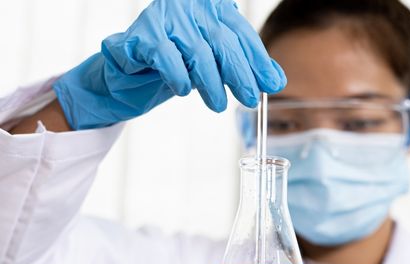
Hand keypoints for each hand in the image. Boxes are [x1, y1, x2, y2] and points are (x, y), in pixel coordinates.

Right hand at [53, 0, 285, 129]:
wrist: (128, 75)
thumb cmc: (176, 65)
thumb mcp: (217, 66)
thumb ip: (245, 67)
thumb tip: (277, 80)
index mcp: (210, 6)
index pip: (241, 32)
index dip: (258, 60)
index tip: (272, 84)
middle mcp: (188, 5)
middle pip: (222, 41)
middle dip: (240, 74)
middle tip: (249, 99)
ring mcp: (163, 16)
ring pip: (197, 51)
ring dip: (211, 83)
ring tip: (218, 105)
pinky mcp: (141, 34)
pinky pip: (165, 56)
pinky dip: (178, 76)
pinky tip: (184, 90)